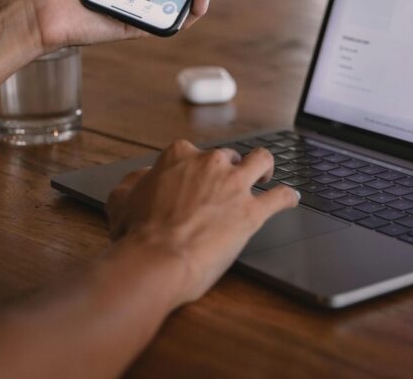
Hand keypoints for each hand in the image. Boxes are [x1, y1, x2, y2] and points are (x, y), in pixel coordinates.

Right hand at [105, 141, 298, 304]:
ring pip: (262, 161)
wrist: (156, 260)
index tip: (195, 180)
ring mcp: (234, 185)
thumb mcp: (121, 201)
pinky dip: (288, 197)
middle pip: (228, 157)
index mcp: (179, 157)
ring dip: (266, 167)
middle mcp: (210, 164)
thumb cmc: (137, 235)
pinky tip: (291, 199)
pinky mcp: (252, 211)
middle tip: (226, 187)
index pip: (193, 153)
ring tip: (265, 177)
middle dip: (229, 169)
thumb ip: (134, 183)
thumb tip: (141, 178)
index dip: (194, 169)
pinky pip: (280, 197)